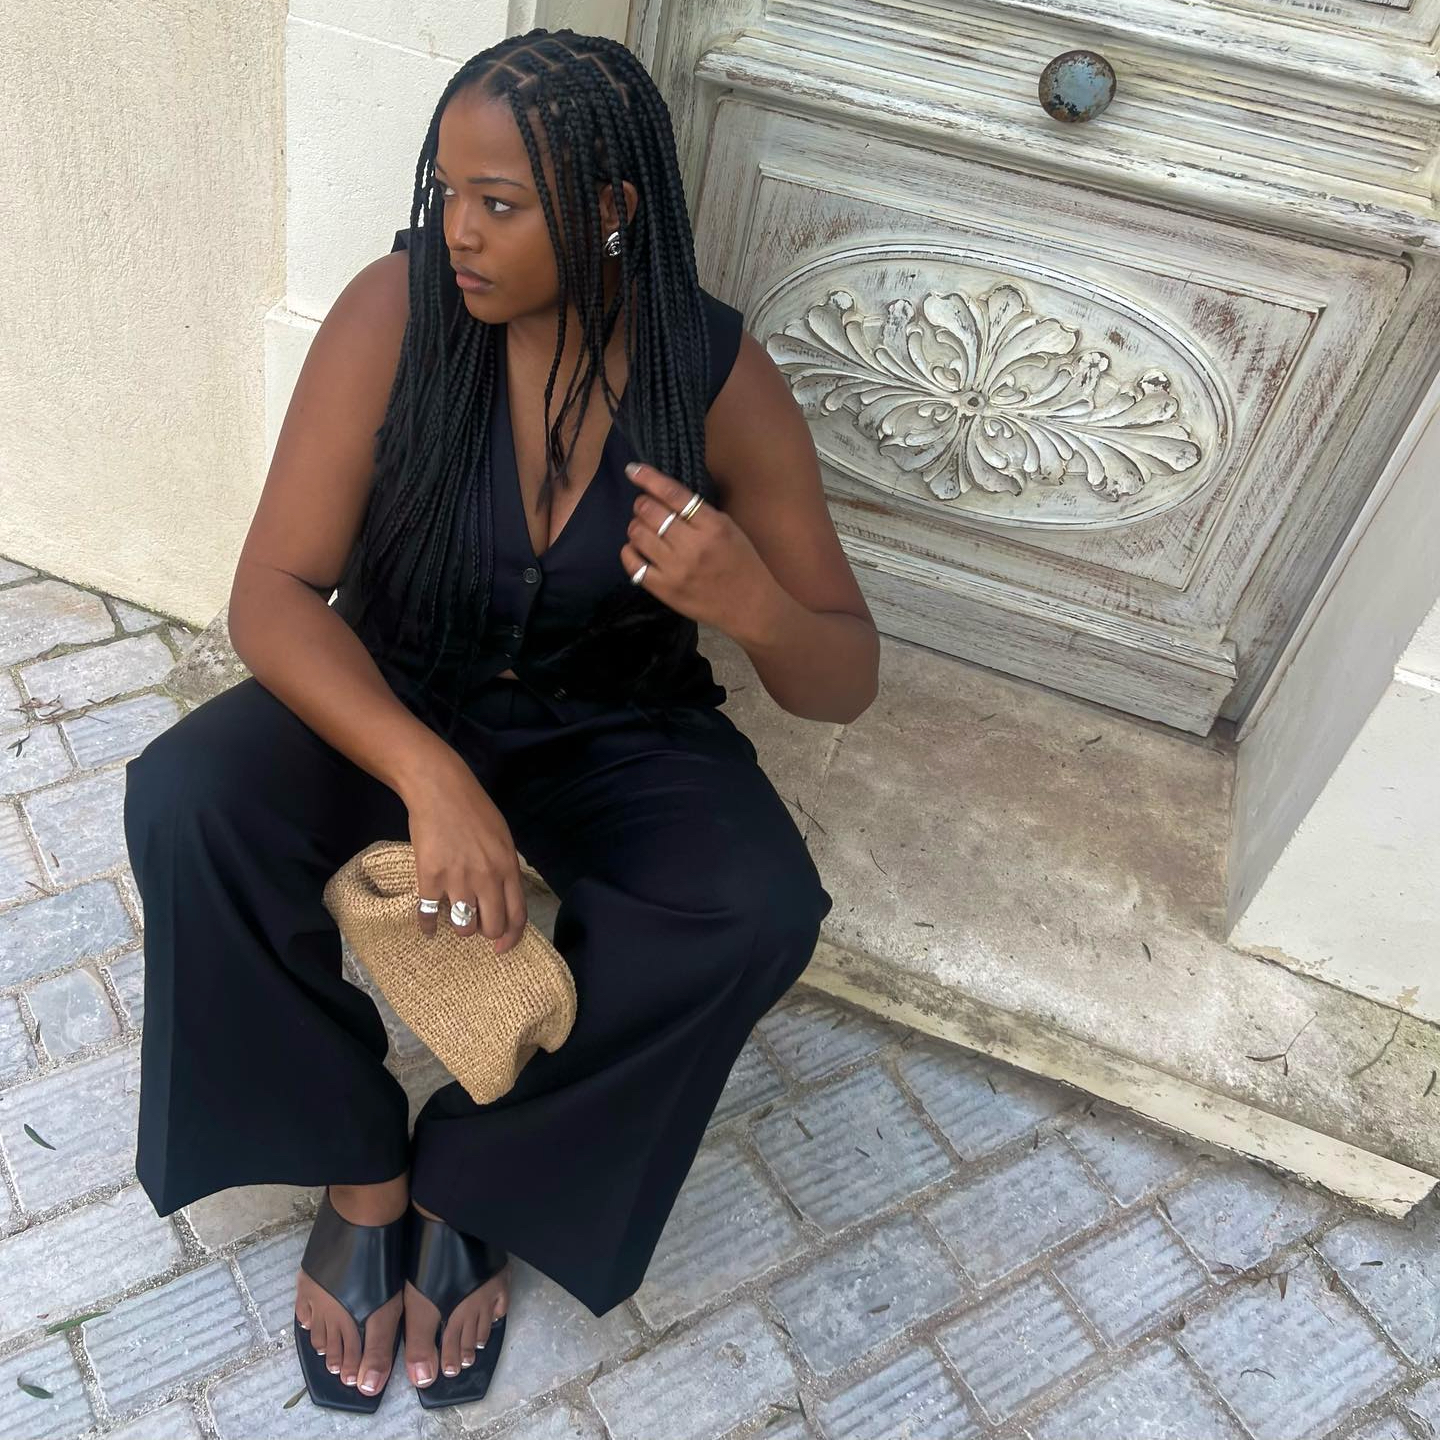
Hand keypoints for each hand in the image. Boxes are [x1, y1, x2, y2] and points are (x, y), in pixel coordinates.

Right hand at [400, 753, 527, 953]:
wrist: (439, 789)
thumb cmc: (473, 809)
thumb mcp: (502, 837)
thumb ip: (505, 868)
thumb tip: (504, 897)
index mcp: (508, 867)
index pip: (517, 914)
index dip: (511, 938)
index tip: (502, 948)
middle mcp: (487, 878)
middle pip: (491, 926)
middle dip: (485, 933)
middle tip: (476, 927)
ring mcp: (458, 879)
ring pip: (463, 926)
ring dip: (459, 928)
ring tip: (455, 918)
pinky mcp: (430, 878)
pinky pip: (429, 915)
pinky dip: (427, 926)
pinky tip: (428, 927)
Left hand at [622, 461, 779, 637]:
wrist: (750, 607)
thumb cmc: (742, 563)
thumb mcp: (729, 528)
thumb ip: (699, 512)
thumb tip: (663, 494)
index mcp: (712, 525)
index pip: (673, 494)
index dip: (648, 478)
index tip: (633, 470)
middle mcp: (692, 546)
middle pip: (650, 511)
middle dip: (642, 504)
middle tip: (646, 508)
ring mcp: (676, 569)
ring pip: (637, 534)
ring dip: (636, 526)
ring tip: (645, 530)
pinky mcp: (664, 590)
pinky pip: (633, 564)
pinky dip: (629, 551)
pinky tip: (637, 549)